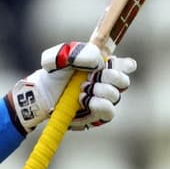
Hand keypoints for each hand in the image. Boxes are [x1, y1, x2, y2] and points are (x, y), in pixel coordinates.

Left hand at [7, 42, 135, 133]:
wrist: (43, 93)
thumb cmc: (53, 73)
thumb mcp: (59, 57)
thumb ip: (79, 53)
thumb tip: (98, 61)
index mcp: (104, 67)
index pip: (127, 66)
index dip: (125, 65)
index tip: (110, 63)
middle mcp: (108, 84)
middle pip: (123, 81)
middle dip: (109, 77)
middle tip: (90, 77)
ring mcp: (104, 101)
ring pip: (115, 95)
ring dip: (98, 90)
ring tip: (81, 89)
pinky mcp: (98, 116)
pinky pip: (109, 111)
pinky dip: (97, 104)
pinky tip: (83, 100)